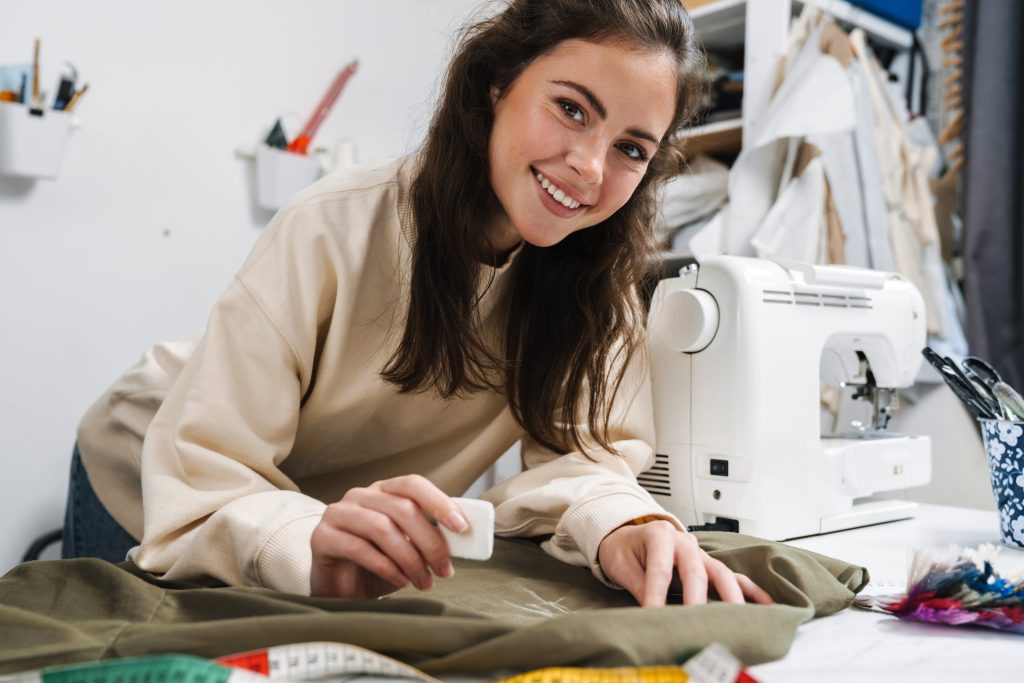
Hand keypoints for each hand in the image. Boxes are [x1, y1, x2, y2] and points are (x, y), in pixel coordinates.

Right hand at [310, 474, 467, 597]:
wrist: (339, 589)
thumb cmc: (378, 565)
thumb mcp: (408, 547)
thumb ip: (428, 536)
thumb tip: (462, 537)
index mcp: (383, 491)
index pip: (413, 484)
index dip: (439, 502)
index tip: (461, 527)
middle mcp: (359, 496)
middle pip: (402, 508)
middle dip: (430, 541)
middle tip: (445, 569)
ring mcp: (337, 513)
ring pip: (382, 527)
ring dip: (410, 558)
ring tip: (423, 581)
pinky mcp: (321, 537)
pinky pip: (359, 548)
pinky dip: (386, 567)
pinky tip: (400, 582)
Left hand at [597, 520, 774, 606]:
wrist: (629, 535)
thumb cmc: (625, 548)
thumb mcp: (620, 563)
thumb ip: (638, 586)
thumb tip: (650, 612)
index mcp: (659, 537)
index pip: (660, 569)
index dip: (656, 594)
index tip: (653, 615)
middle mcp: (685, 543)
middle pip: (695, 571)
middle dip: (696, 598)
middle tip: (695, 621)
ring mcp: (701, 555)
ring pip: (722, 574)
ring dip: (731, 597)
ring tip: (738, 619)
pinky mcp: (710, 566)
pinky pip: (736, 577)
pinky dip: (753, 592)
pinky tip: (768, 606)